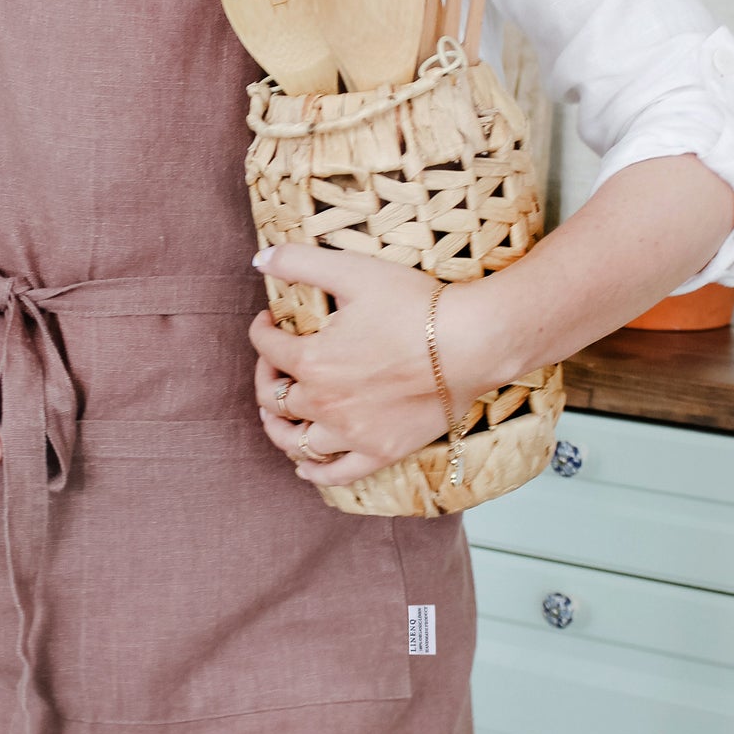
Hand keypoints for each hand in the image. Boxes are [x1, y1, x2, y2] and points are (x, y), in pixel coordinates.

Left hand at [247, 244, 517, 487]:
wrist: (473, 343)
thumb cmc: (417, 305)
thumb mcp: (354, 271)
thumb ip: (300, 262)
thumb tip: (260, 258)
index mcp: (311, 360)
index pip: (266, 348)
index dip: (261, 330)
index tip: (269, 320)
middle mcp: (323, 403)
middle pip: (273, 398)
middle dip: (266, 376)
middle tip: (275, 363)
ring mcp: (351, 433)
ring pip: (295, 442)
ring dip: (278, 428)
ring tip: (277, 416)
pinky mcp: (380, 451)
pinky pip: (336, 474)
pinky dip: (315, 472)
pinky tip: (305, 467)